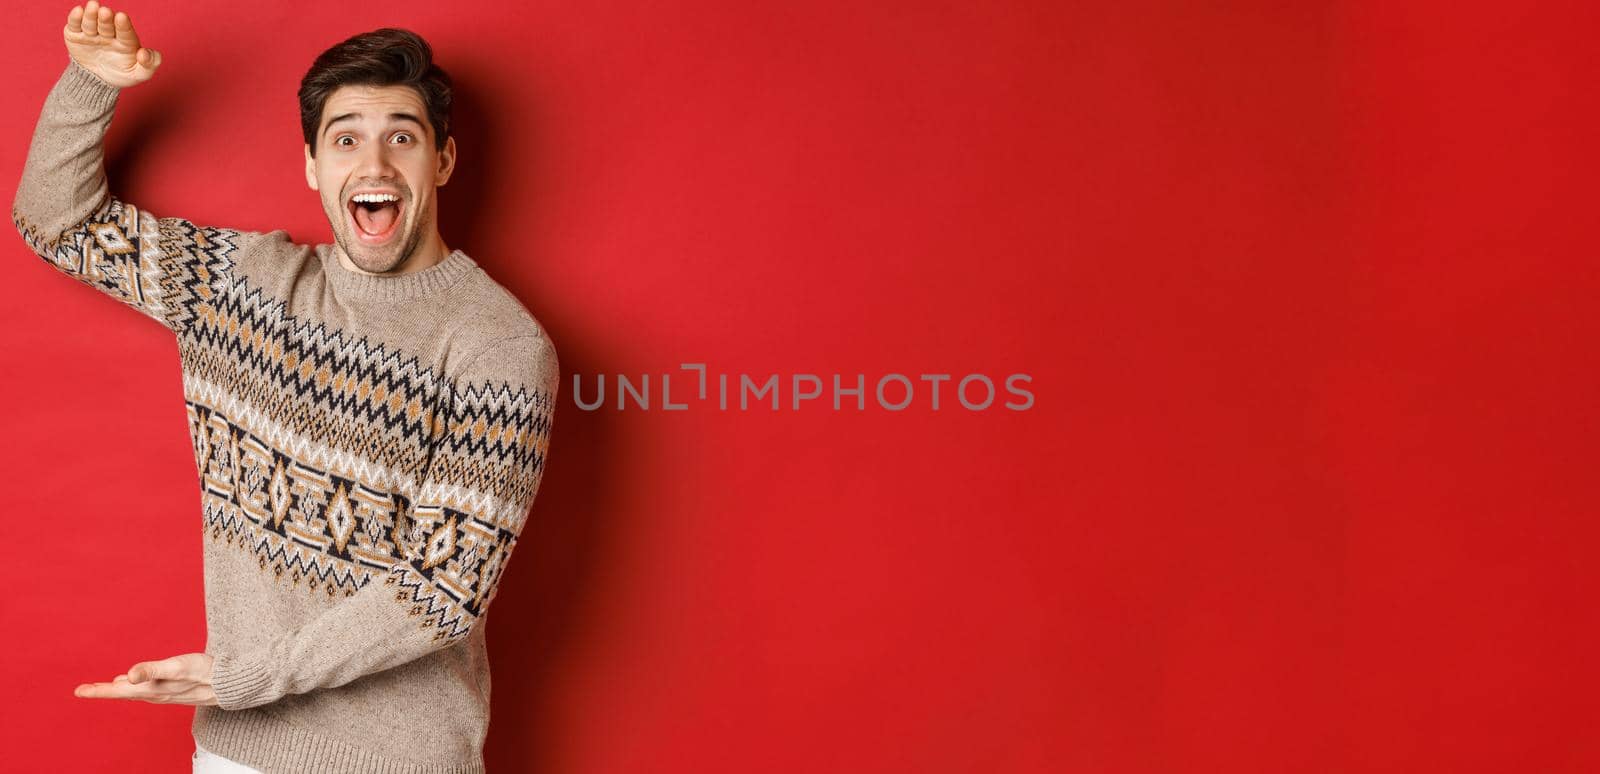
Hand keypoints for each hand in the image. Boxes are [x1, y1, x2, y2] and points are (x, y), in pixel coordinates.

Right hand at [63, 1, 161, 88]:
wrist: (98, 82)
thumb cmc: (122, 75)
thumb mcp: (139, 74)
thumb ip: (149, 65)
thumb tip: (145, 54)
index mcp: (126, 41)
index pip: (125, 31)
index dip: (123, 24)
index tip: (122, 17)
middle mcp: (109, 34)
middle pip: (107, 24)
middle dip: (106, 18)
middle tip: (105, 11)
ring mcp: (92, 34)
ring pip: (91, 23)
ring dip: (91, 15)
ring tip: (93, 6)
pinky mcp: (75, 36)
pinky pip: (74, 26)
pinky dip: (75, 18)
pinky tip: (78, 11)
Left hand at [74, 652, 218, 705]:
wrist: (229, 685)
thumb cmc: (204, 672)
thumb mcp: (177, 667)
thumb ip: (151, 670)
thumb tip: (127, 675)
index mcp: (151, 690)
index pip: (118, 692)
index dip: (98, 691)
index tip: (79, 691)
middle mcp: (155, 694)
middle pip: (123, 694)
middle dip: (103, 691)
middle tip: (84, 690)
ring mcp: (165, 694)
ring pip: (135, 693)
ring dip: (118, 690)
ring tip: (106, 686)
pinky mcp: (174, 690)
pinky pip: (147, 691)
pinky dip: (135, 687)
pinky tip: (136, 683)